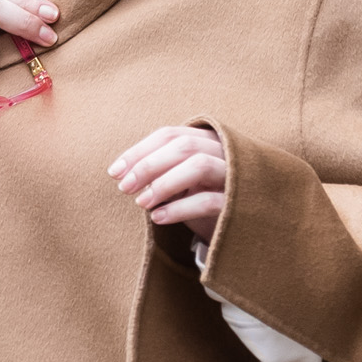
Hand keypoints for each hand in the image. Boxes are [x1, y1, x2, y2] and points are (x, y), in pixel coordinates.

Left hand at [109, 124, 227, 235]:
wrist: (246, 226)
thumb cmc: (208, 199)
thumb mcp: (184, 181)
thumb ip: (161, 170)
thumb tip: (121, 173)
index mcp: (208, 140)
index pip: (170, 135)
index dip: (139, 151)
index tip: (115, 172)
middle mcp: (224, 151)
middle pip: (183, 146)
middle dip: (148, 165)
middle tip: (124, 187)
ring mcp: (234, 175)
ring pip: (198, 165)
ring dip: (164, 183)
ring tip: (141, 202)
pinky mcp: (238, 202)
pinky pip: (208, 200)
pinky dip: (179, 208)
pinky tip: (158, 218)